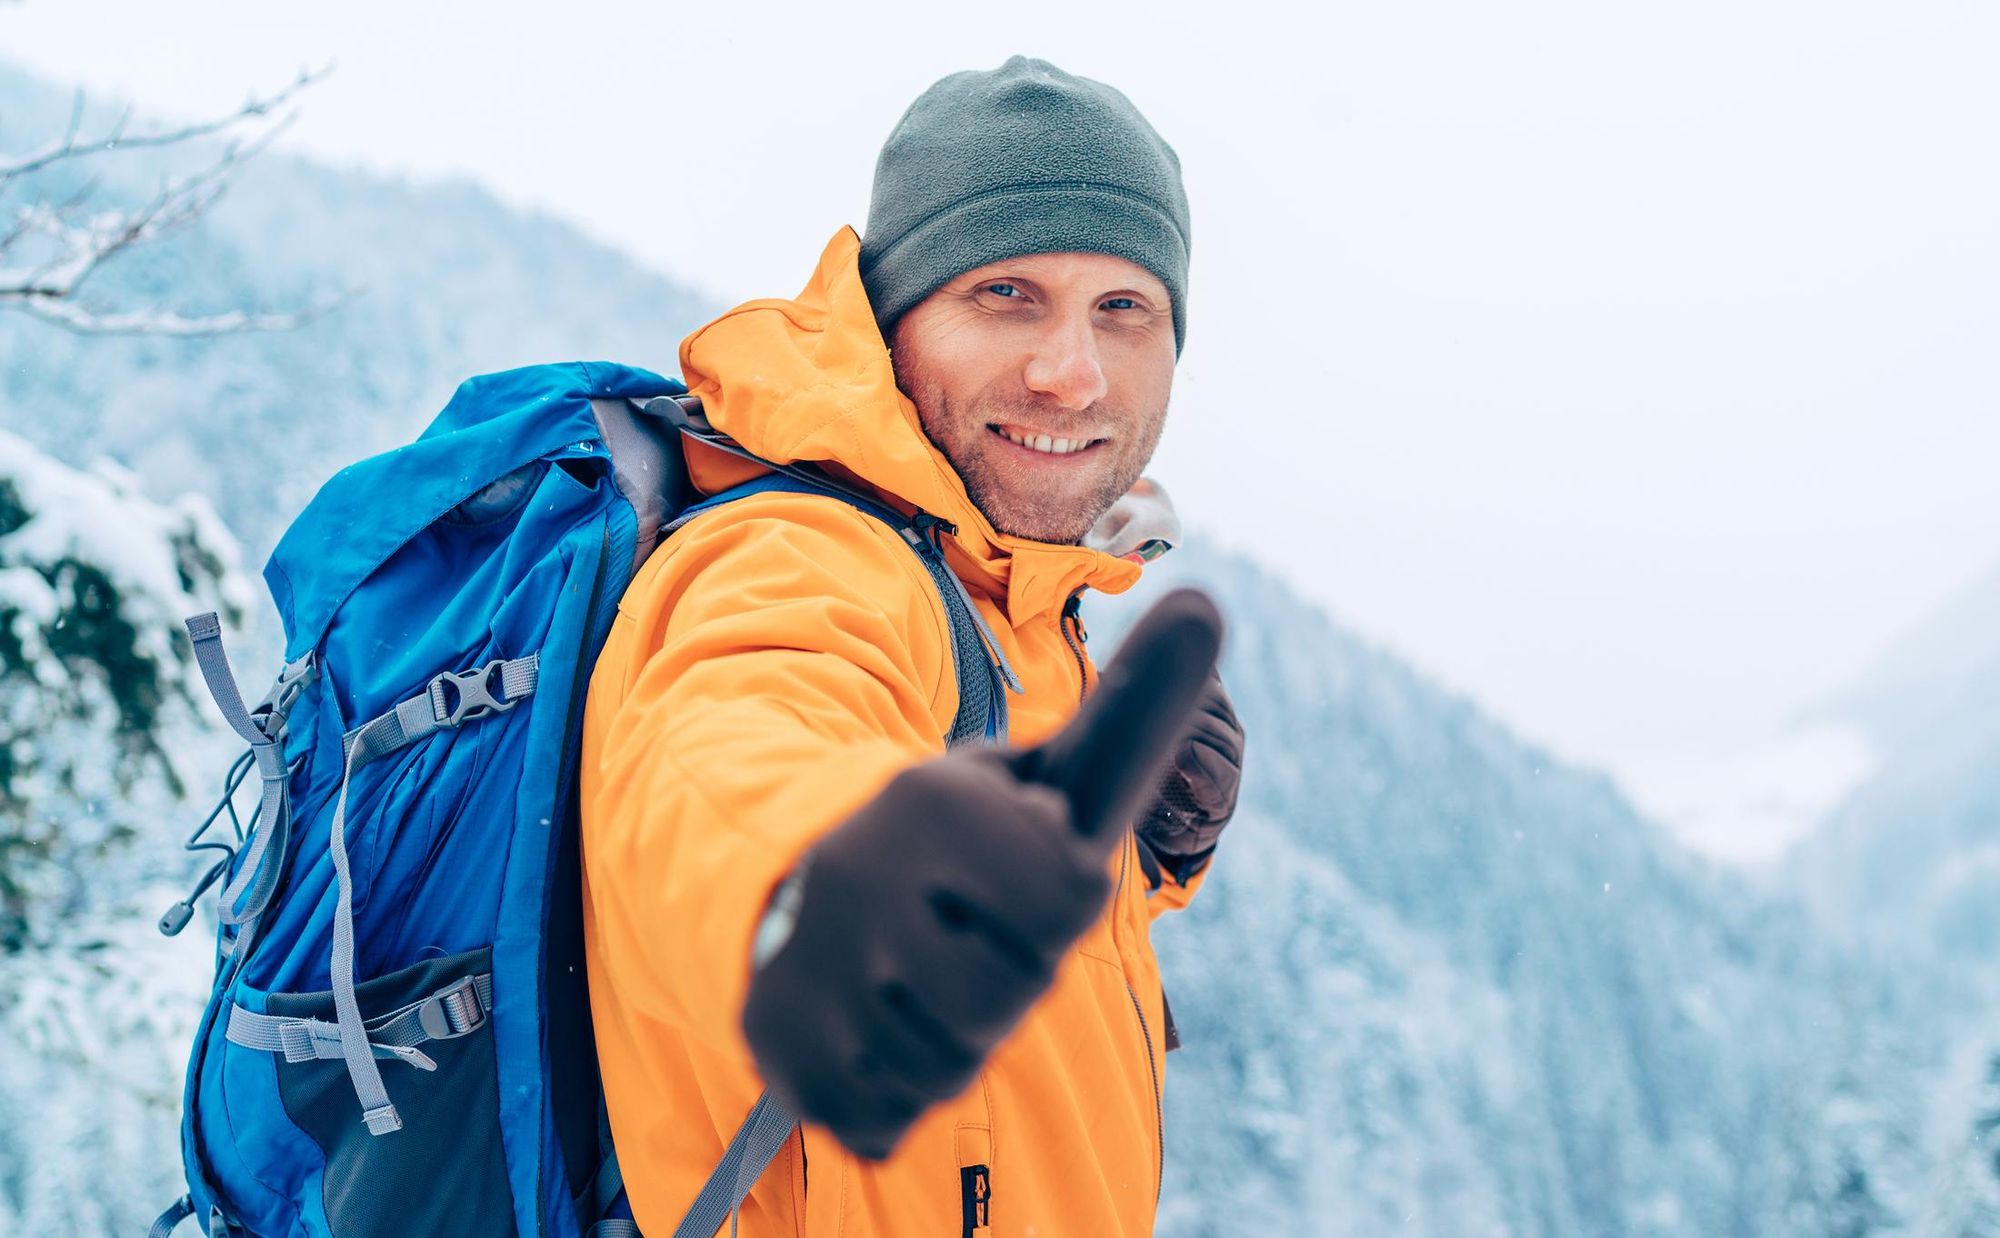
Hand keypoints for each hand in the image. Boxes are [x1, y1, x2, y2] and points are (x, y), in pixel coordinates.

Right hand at [740, 589, 1223, 1159]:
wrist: (779, 890)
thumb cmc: (949, 842)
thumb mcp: (1032, 773)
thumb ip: (1127, 717)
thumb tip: (1209, 603)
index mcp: (935, 800)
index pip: (1069, 892)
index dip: (1052, 893)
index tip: (1011, 859)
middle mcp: (867, 875)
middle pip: (1015, 988)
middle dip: (1004, 971)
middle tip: (958, 931)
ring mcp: (819, 964)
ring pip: (954, 1059)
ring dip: (949, 1032)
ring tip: (912, 977)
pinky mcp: (789, 1050)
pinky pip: (891, 1111)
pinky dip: (891, 1087)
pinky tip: (867, 1027)